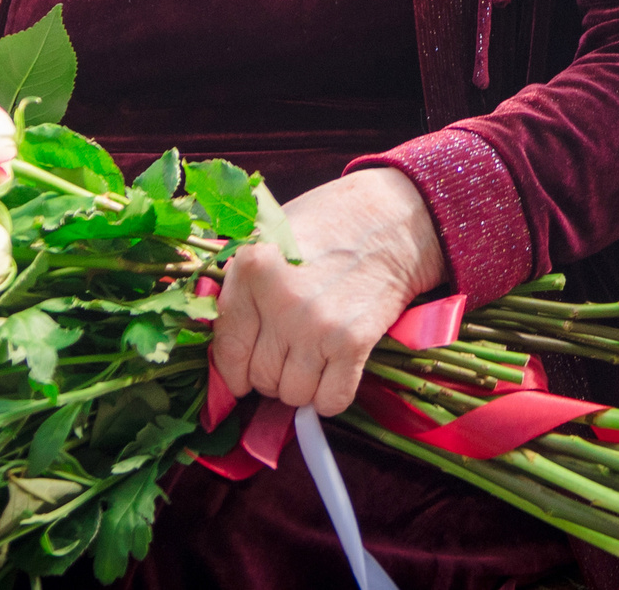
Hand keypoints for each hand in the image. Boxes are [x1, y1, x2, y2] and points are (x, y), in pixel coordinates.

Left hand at [209, 166, 442, 415]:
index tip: (244, 374)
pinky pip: (331, 400)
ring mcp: (317, 324)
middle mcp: (280, 300)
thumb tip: (224, 351)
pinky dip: (331, 396)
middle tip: (289, 354)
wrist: (394, 218)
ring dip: (302, 385)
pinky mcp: (354, 341)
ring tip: (313, 357)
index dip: (235, 370)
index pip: (228, 349)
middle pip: (261, 377)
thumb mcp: (271, 237)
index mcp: (251, 268)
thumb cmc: (329, 225)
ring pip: (293, 394)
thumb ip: (242, 286)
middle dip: (272, 375)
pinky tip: (335, 371)